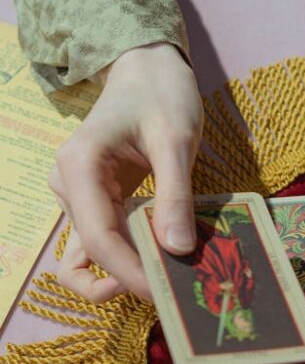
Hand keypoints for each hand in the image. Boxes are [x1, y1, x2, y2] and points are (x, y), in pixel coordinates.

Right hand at [49, 43, 203, 301]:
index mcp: (80, 166)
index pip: (99, 238)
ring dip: (125, 275)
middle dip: (130, 278)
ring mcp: (78, 197)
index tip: (164, 294)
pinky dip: (126, 261)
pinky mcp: (95, 204)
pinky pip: (103, 245)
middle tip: (175, 290)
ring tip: (168, 279)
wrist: (147, 70)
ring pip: (91, 257)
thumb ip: (174, 193)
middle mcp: (69, 185)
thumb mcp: (175, 139)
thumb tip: (177, 250)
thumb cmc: (160, 94)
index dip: (129, 273)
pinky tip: (159, 262)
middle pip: (92, 253)